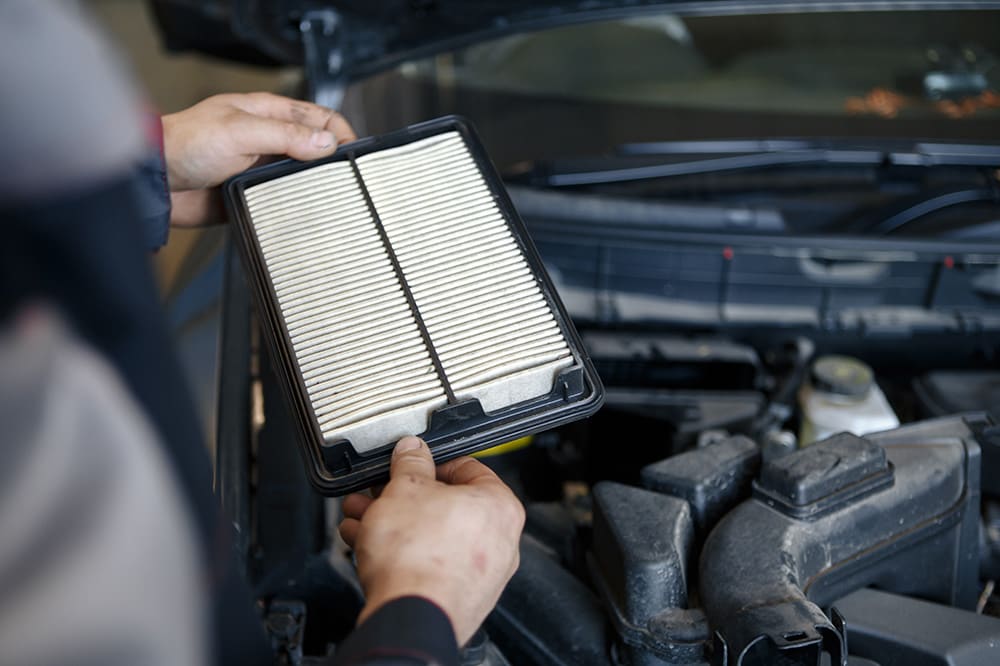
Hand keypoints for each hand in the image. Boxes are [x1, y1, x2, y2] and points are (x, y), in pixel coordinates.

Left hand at [161, 93, 356, 226]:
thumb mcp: (240, 132)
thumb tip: (327, 142)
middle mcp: (269, 140)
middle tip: (349, 180)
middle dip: (335, 162)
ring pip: (303, 177)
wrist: (156, 183)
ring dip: (317, 187)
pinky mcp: (255, 195)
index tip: (355, 155)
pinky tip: (306, 215)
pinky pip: (285, 202)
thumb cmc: (186, 144)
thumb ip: (286, 135)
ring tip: (333, 199)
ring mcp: (262, 168)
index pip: (320, 117)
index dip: (342, 133)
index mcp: (268, 113)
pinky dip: (298, 208)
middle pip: (316, 149)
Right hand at [339, 437, 524, 645]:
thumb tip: (412, 451)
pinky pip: (429, 563)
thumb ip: (410, 463)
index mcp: (499, 506)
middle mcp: (499, 541)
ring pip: (432, 535)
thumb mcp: (405, 488)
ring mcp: (481, 573)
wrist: (409, 615)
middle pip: (445, 505)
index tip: (409, 465)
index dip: (430, 463)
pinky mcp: (459, 596)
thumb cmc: (418, 556)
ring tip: (362, 517)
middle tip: (379, 492)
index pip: (468, 468)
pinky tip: (367, 543)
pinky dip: (401, 551)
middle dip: (403, 497)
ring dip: (394, 523)